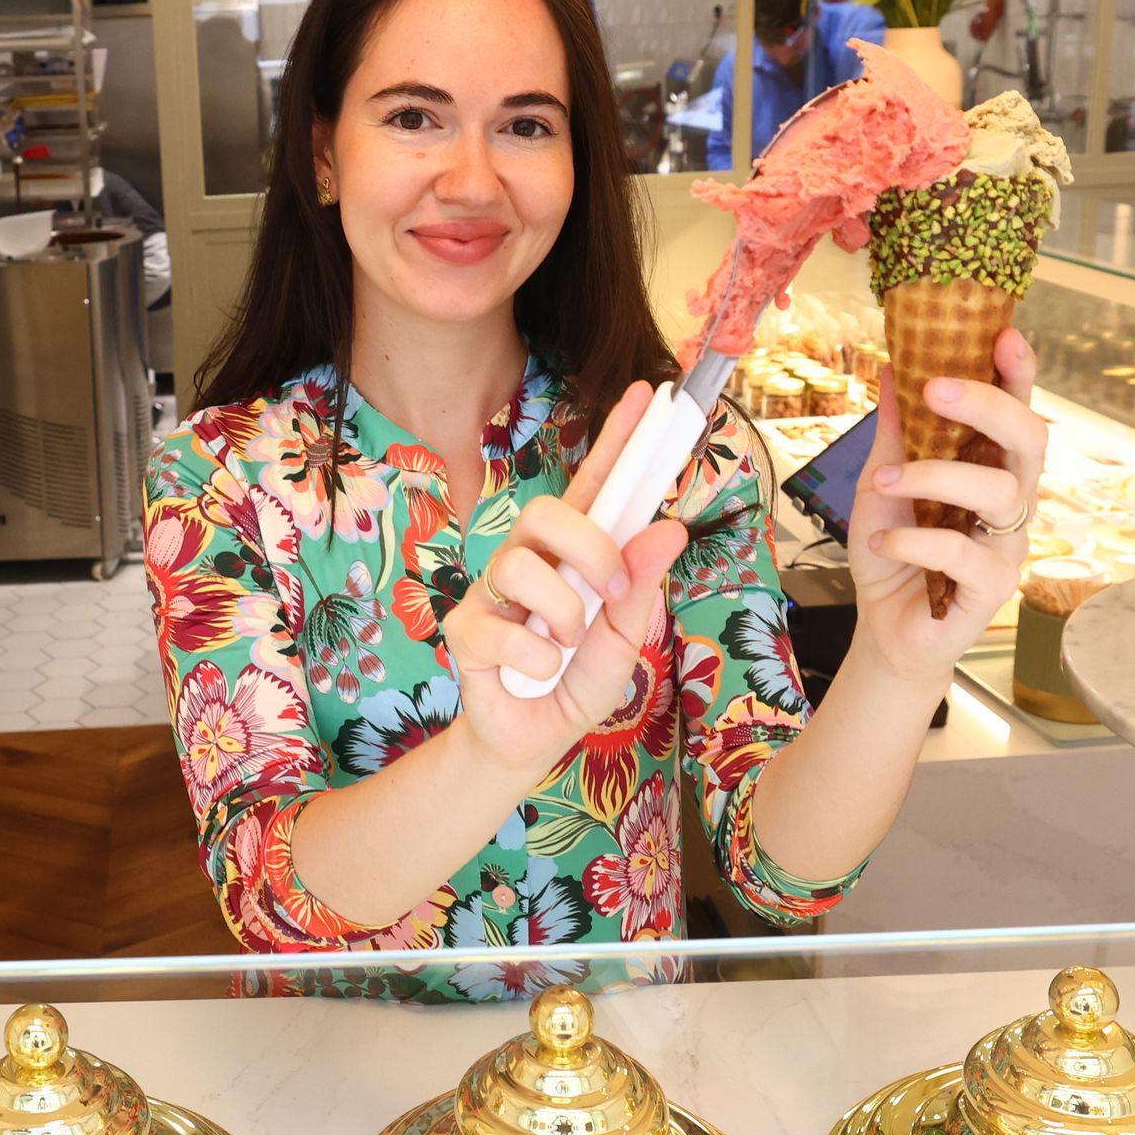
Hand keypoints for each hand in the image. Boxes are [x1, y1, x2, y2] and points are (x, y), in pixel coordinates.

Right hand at [443, 377, 692, 770]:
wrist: (531, 742)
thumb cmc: (576, 682)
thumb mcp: (624, 642)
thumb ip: (642, 588)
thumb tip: (670, 529)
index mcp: (575, 553)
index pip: (597, 483)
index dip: (620, 437)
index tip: (651, 393)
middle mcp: (531, 558)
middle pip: (548, 511)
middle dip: (590, 547)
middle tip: (608, 590)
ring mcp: (493, 589)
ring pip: (521, 566)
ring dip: (562, 617)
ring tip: (565, 646)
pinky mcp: (464, 627)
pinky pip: (503, 630)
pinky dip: (536, 662)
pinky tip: (536, 675)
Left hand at [846, 328, 1047, 678]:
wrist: (884, 626)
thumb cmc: (893, 551)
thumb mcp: (881, 482)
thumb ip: (895, 432)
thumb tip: (892, 368)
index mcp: (990, 466)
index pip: (1017, 411)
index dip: (1019, 373)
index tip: (1004, 334)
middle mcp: (1011, 500)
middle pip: (1029, 439)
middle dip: (987, 404)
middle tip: (935, 388)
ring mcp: (1008, 545)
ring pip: (998, 492)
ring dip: (933, 476)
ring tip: (884, 482)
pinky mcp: (993, 588)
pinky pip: (963, 552)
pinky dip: (914, 539)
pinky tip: (882, 541)